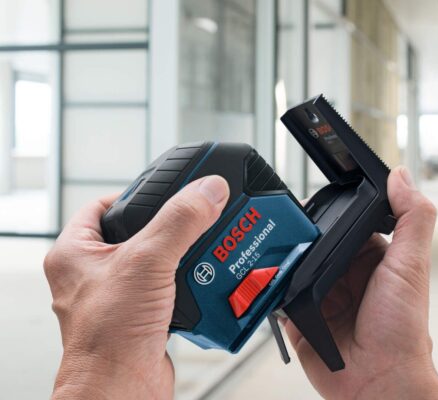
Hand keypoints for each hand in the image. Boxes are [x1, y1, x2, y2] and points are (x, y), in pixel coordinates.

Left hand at [44, 176, 229, 398]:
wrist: (122, 390)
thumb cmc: (108, 337)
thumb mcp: (147, 262)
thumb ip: (179, 221)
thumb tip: (206, 190)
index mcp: (76, 253)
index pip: (101, 206)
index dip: (131, 195)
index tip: (161, 191)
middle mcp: (93, 275)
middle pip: (136, 234)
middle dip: (168, 228)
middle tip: (192, 219)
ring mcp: (117, 298)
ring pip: (154, 264)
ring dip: (181, 258)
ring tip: (203, 247)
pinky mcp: (140, 318)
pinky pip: (166, 290)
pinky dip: (186, 285)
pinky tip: (203, 281)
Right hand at [284, 167, 437, 399]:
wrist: (378, 382)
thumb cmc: (403, 331)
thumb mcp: (411, 265)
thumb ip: (411, 219)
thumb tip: (402, 176)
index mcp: (373, 258)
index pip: (348, 222)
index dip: (335, 210)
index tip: (319, 196)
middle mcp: (346, 275)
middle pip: (316, 241)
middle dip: (301, 233)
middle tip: (286, 223)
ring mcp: (322, 296)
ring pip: (294, 264)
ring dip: (283, 258)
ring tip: (273, 247)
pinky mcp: (301, 317)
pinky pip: (278, 295)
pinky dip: (270, 286)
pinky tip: (264, 275)